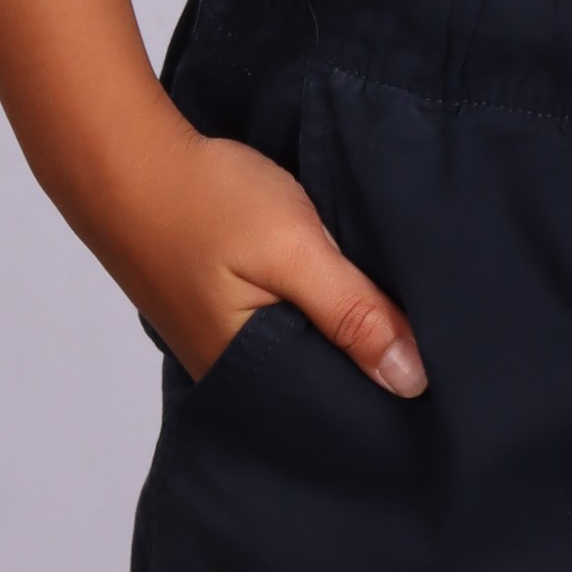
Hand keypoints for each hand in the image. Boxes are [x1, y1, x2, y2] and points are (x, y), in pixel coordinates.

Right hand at [116, 111, 427, 394]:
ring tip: (397, 317)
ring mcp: (220, 345)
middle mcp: (232, 377)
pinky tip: (341, 297)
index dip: (388, 393)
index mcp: (249, 378)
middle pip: (320, 389)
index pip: (335, 412)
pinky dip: (311, 317)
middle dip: (369, 367)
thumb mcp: (294, 249)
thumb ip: (352, 312)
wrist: (127, 159)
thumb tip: (413, 381)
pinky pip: (281, 333)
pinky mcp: (218, 315)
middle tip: (430, 339)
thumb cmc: (207, 201)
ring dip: (341, 338)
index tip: (445, 376)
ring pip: (303, 357)